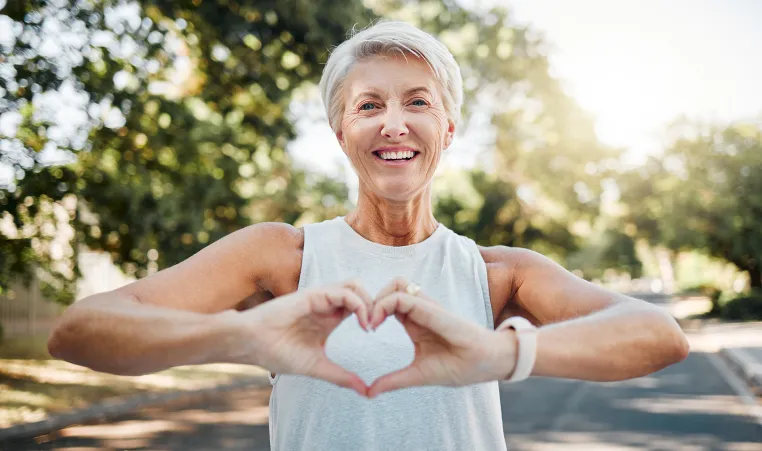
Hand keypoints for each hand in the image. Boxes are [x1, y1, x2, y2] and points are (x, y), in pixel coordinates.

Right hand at [228, 279, 372, 395]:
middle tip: (378, 327)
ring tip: (371, 325)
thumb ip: (342, 376)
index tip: (376, 337)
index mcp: (330, 317)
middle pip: (362, 291)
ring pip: (356, 285)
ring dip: (369, 302)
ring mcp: (321, 297)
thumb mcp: (317, 367)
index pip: (360, 306)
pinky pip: (344, 292)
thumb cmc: (277, 353)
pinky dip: (359, 304)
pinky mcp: (313, 295)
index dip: (374, 315)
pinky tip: (362, 323)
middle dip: (376, 305)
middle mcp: (327, 304)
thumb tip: (366, 392)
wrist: (250, 344)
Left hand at [367, 277, 516, 397]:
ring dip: (378, 298)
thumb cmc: (458, 367)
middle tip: (364, 323)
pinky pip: (404, 296)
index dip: (372, 311)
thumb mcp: (417, 374)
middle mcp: (419, 310)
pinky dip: (385, 304)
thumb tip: (369, 393)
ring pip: (396, 284)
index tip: (365, 330)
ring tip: (371, 322)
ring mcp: (426, 307)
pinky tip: (377, 323)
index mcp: (415, 322)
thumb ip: (393, 381)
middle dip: (371, 300)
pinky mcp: (431, 309)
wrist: (487, 364)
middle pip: (390, 288)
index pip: (388, 303)